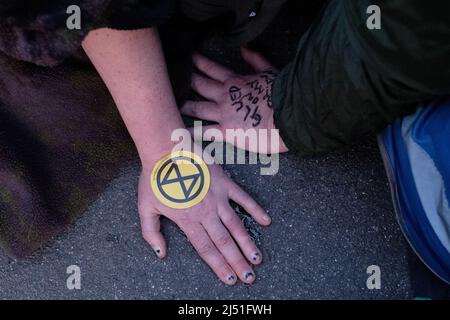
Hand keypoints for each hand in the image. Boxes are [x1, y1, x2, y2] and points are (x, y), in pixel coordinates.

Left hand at [138, 156, 270, 284]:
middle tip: (250, 277)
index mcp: (188, 220)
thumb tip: (161, 253)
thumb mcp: (145, 208)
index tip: (230, 279)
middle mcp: (206, 213)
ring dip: (247, 243)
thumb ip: (152, 233)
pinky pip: (243, 198)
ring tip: (257, 259)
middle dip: (237, 262)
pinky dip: (255, 209)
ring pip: (236, 225)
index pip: (206, 249)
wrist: (166, 151)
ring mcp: (217, 198)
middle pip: (224, 242)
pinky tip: (266, 221)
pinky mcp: (224, 183)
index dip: (219, 266)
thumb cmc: (154, 179)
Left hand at [181, 47, 288, 153]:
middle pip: (199, 86)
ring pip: (197, 109)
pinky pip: (205, 132)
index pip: (212, 69)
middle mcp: (224, 96)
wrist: (287, 117)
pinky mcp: (227, 132)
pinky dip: (193, 133)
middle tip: (175, 80)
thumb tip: (245, 48)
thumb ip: (256, 60)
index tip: (189, 58)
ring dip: (185, 107)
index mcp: (235, 82)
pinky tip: (181, 133)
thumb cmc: (281, 95)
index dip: (199, 63)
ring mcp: (223, 114)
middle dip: (187, 82)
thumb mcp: (269, 71)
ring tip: (174, 106)